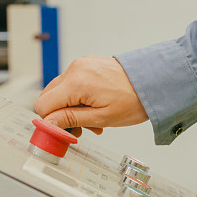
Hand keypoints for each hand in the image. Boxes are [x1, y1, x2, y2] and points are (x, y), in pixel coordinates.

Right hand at [34, 56, 148, 136]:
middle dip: (61, 115)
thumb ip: (70, 120)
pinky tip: (94, 107)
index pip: (43, 104)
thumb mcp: (101, 117)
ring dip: (71, 108)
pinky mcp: (87, 64)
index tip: (62, 132)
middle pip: (49, 97)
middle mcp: (75, 69)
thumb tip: (47, 123)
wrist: (154, 82)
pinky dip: (78, 97)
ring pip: (61, 91)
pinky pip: (73, 83)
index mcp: (76, 82)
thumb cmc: (134, 100)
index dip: (50, 121)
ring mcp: (81, 64)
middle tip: (81, 129)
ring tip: (93, 120)